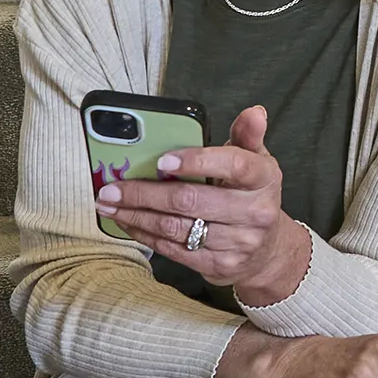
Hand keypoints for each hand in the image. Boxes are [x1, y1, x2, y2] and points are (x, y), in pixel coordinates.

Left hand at [95, 105, 310, 305]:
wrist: (268, 251)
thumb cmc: (252, 197)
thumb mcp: (256, 162)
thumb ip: (248, 136)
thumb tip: (254, 112)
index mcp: (263, 178)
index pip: (233, 165)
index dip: (196, 161)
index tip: (161, 161)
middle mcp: (255, 212)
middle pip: (191, 200)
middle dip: (145, 193)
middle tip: (112, 187)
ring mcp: (238, 242)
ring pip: (175, 227)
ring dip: (136, 215)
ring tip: (109, 204)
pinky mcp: (220, 265)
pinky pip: (174, 250)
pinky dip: (145, 235)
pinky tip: (128, 222)